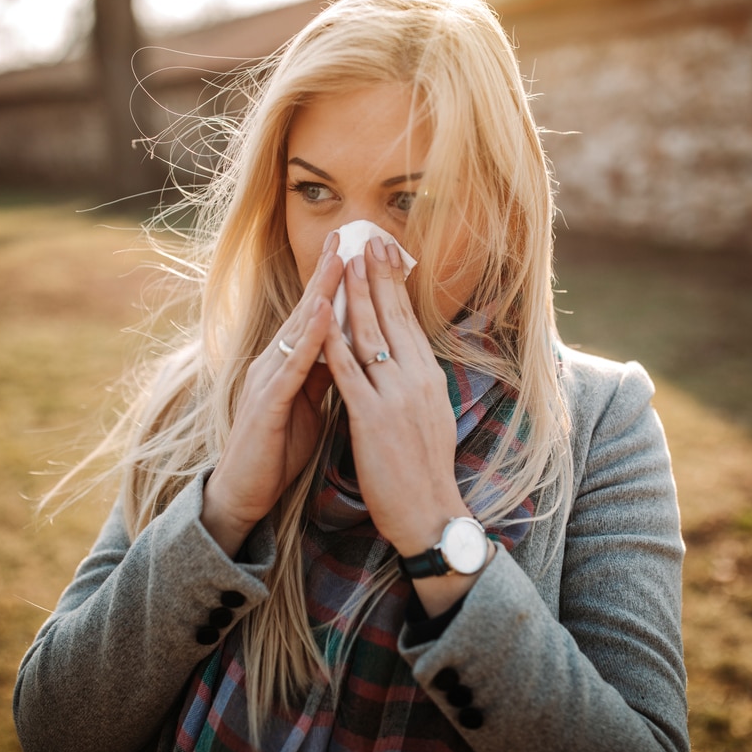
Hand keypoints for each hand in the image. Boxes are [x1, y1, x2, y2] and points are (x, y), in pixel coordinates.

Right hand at [201, 232, 343, 555]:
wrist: (245, 492)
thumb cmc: (277, 447)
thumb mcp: (310, 404)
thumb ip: (324, 373)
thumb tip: (349, 349)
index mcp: (288, 363)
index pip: (315, 315)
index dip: (334, 282)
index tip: (355, 249)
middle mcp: (273, 362)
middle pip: (306, 310)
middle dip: (327, 273)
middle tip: (346, 235)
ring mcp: (267, 379)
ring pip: (298, 329)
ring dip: (319, 293)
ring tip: (339, 260)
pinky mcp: (265, 403)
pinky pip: (291, 366)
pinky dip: (308, 339)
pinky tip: (322, 315)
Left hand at [322, 237, 476, 599]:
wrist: (429, 513)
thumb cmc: (425, 471)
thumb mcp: (430, 417)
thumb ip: (416, 384)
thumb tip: (409, 357)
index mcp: (429, 378)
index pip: (409, 321)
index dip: (395, 285)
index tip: (385, 253)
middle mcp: (416, 380)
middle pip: (393, 317)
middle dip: (378, 275)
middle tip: (366, 238)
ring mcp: (395, 397)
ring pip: (370, 335)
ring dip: (356, 295)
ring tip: (346, 261)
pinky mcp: (372, 418)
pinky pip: (348, 372)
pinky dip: (333, 341)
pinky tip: (322, 317)